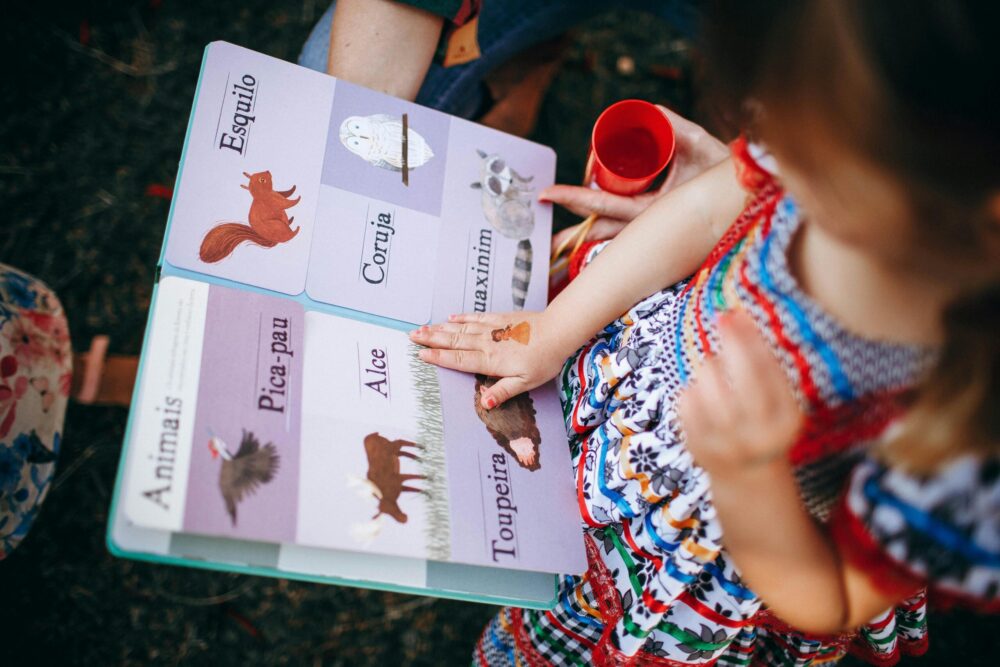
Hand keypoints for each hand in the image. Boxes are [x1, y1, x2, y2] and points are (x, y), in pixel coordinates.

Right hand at [409, 311, 567, 409]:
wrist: (558, 331)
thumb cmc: (544, 360)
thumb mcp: (526, 383)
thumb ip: (503, 391)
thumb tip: (485, 403)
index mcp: (491, 361)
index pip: (459, 359)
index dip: (438, 357)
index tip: (420, 355)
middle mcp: (487, 343)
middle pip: (453, 341)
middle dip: (431, 339)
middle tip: (411, 336)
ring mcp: (492, 329)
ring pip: (461, 328)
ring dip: (440, 328)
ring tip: (422, 327)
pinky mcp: (500, 319)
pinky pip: (476, 317)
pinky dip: (461, 317)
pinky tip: (451, 317)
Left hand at [547, 107, 729, 250]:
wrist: (749, 195)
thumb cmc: (724, 175)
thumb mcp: (701, 146)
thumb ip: (678, 126)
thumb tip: (651, 110)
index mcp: (654, 211)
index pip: (604, 204)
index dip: (574, 198)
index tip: (547, 193)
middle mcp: (649, 225)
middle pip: (599, 225)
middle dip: (570, 230)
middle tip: (542, 221)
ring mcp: (651, 229)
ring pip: (610, 231)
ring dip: (585, 229)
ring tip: (558, 225)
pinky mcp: (656, 228)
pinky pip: (625, 228)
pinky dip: (605, 227)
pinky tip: (586, 226)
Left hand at [677, 310, 802, 473]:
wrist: (748, 478)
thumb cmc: (764, 424)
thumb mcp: (779, 402)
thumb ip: (765, 365)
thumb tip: (737, 315)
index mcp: (786, 421)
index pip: (770, 370)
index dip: (752, 337)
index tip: (738, 313)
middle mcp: (760, 434)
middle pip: (743, 374)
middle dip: (732, 340)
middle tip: (723, 318)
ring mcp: (727, 442)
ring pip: (709, 381)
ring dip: (710, 366)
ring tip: (715, 371)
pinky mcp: (698, 446)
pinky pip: (686, 399)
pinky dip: (692, 389)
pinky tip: (702, 397)